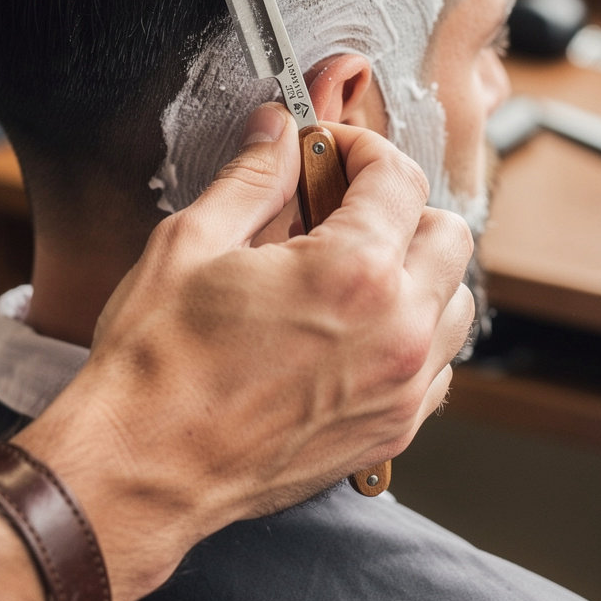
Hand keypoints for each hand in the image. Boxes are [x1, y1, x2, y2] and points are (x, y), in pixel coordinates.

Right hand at [18, 102, 474, 600]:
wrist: (143, 469)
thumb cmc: (158, 364)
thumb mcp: (191, 243)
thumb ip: (253, 177)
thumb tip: (278, 132)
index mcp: (352, 272)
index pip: (400, 178)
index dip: (363, 149)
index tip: (332, 154)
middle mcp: (395, 330)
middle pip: (448, 234)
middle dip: (401, 208)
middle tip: (343, 209)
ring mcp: (400, 388)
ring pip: (456, 301)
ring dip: (418, 272)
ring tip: (353, 272)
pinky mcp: (392, 431)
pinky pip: (438, 365)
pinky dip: (414, 335)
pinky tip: (358, 331)